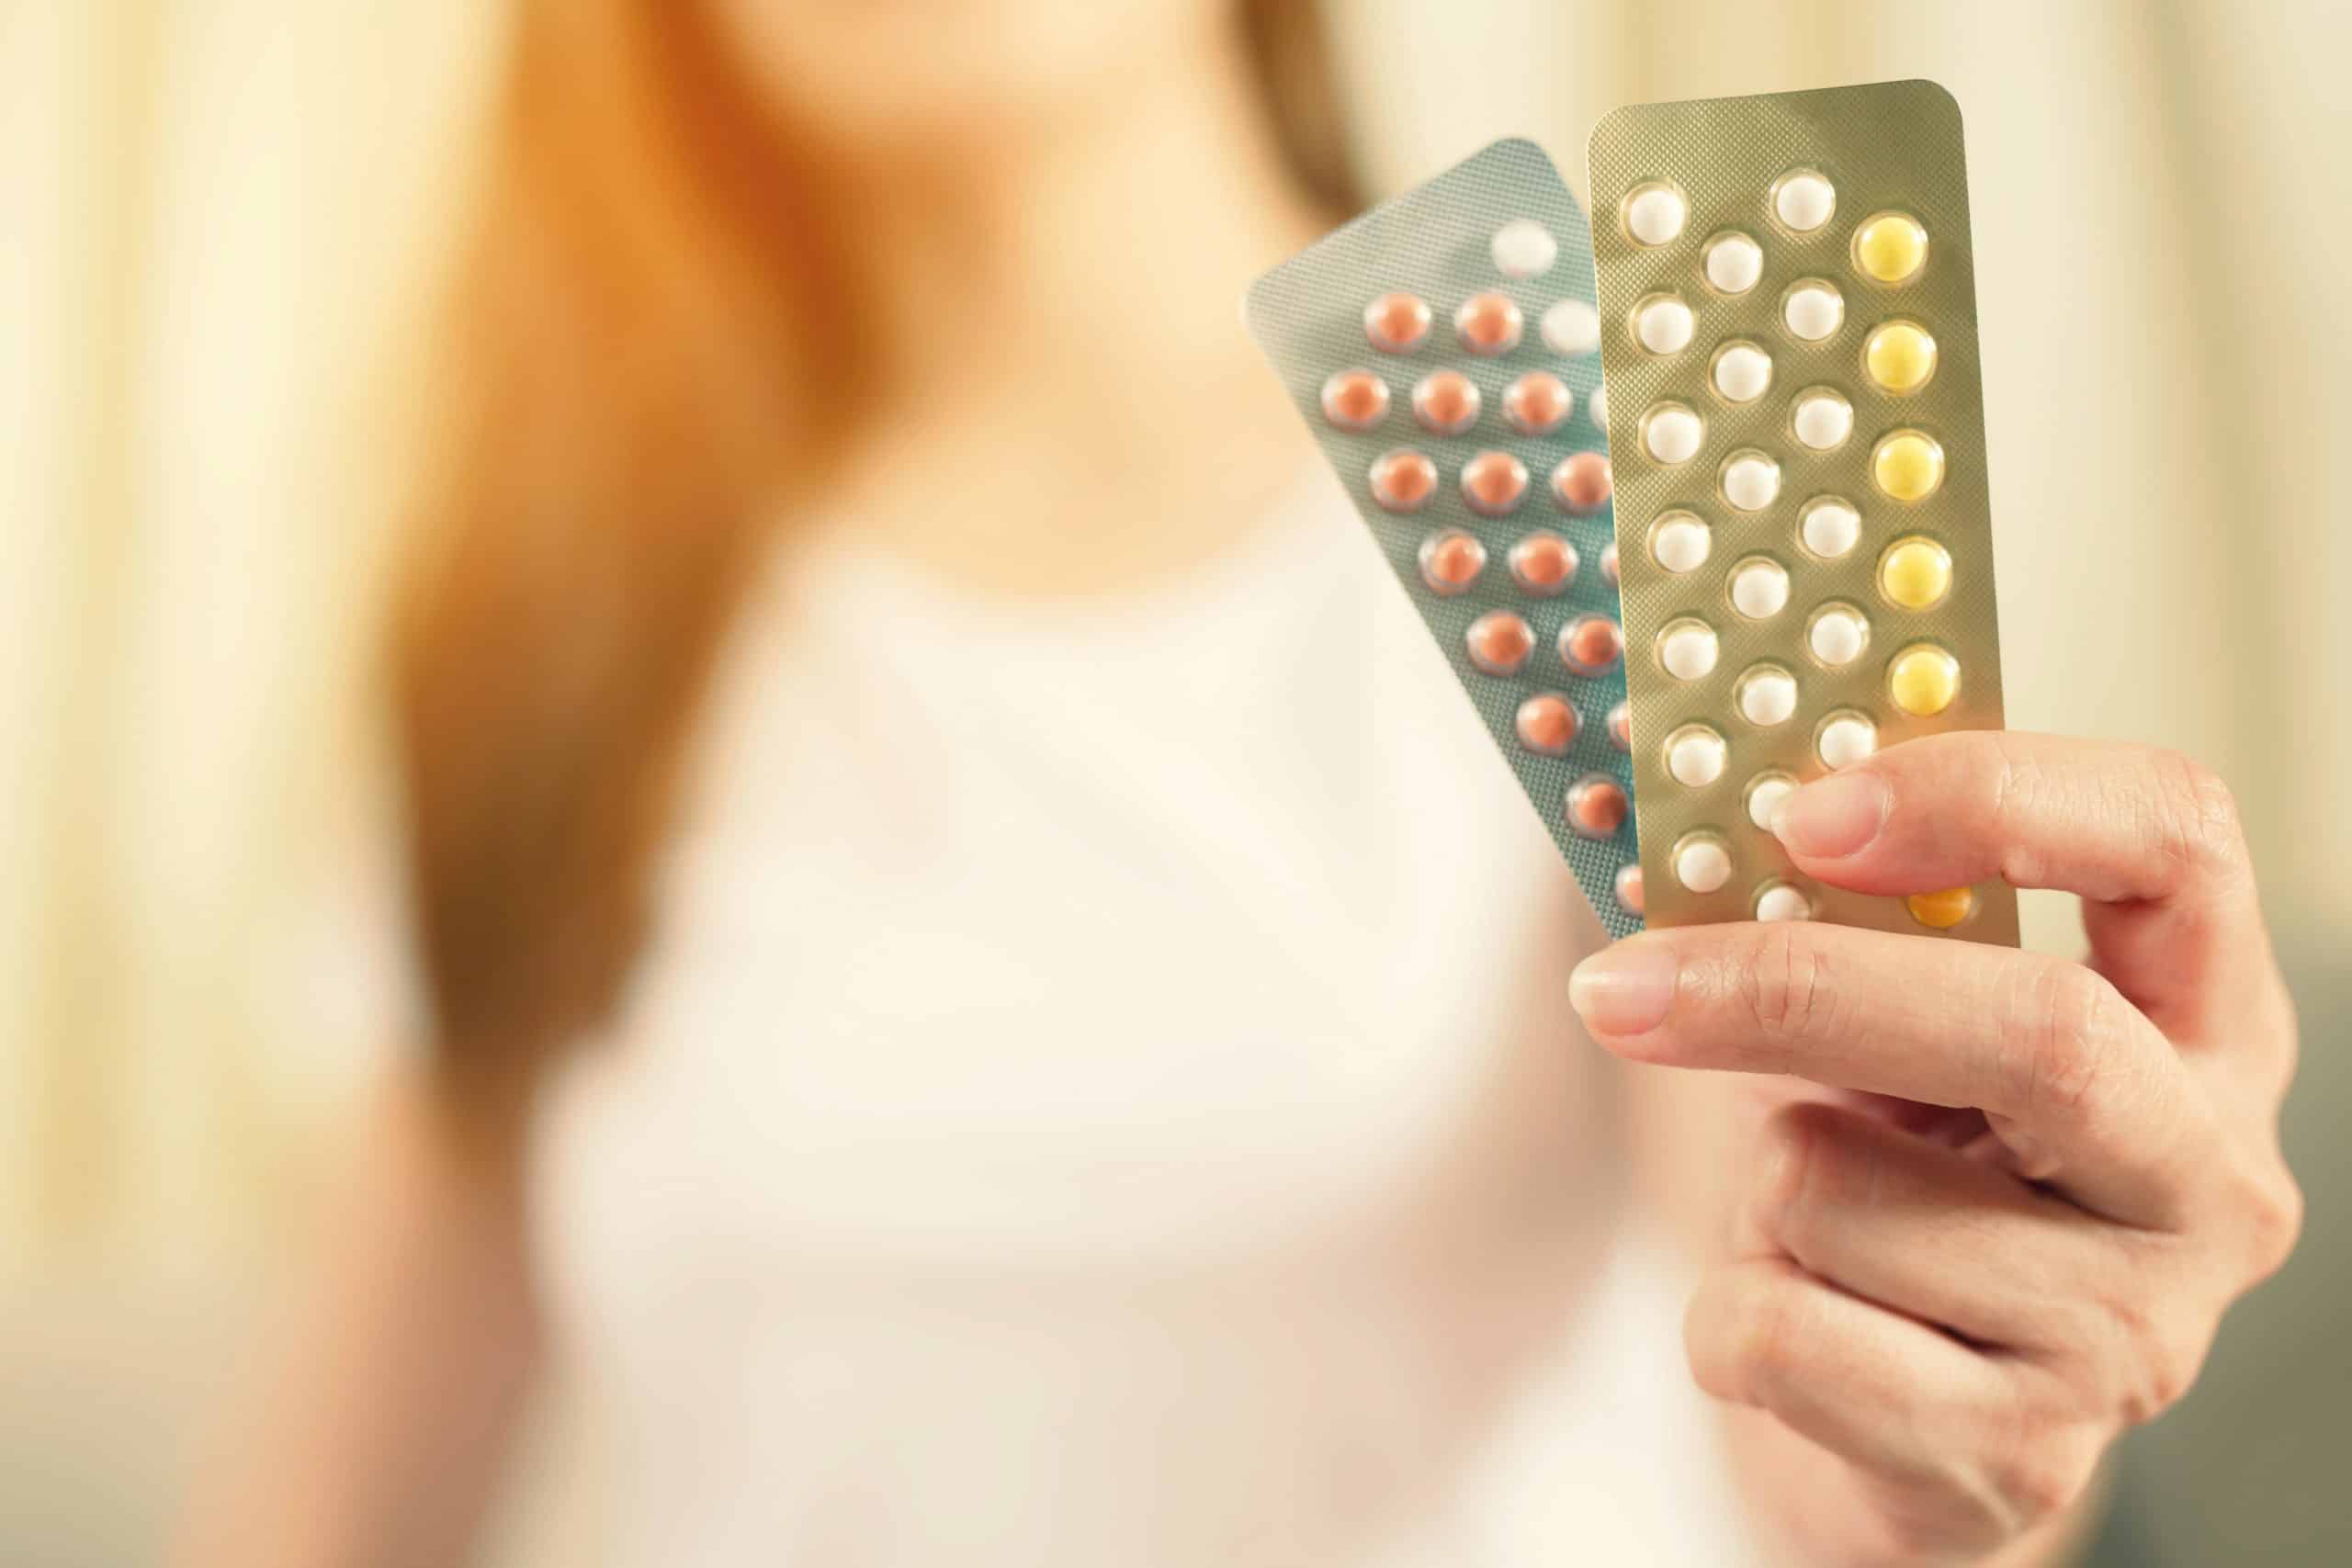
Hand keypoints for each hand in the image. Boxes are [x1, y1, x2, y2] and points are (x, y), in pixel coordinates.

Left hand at [1568, 733, 2300, 1566]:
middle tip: (1622, 982)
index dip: (1992, 795)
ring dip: (1760, 1186)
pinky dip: (1727, 1310)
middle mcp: (2208, 1170)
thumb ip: (1832, 910)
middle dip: (1798, 990)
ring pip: (1850, 1191)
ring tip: (1809, 1217)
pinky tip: (1797, 1311)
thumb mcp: (1894, 1023)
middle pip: (2041, 1031)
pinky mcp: (2024, 1456)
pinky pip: (1785, 1335)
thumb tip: (1660, 818)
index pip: (2173, 837)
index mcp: (2201, 1012)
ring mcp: (2135, 1330)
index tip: (1806, 805)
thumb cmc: (1894, 1171)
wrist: (1894, 1422)